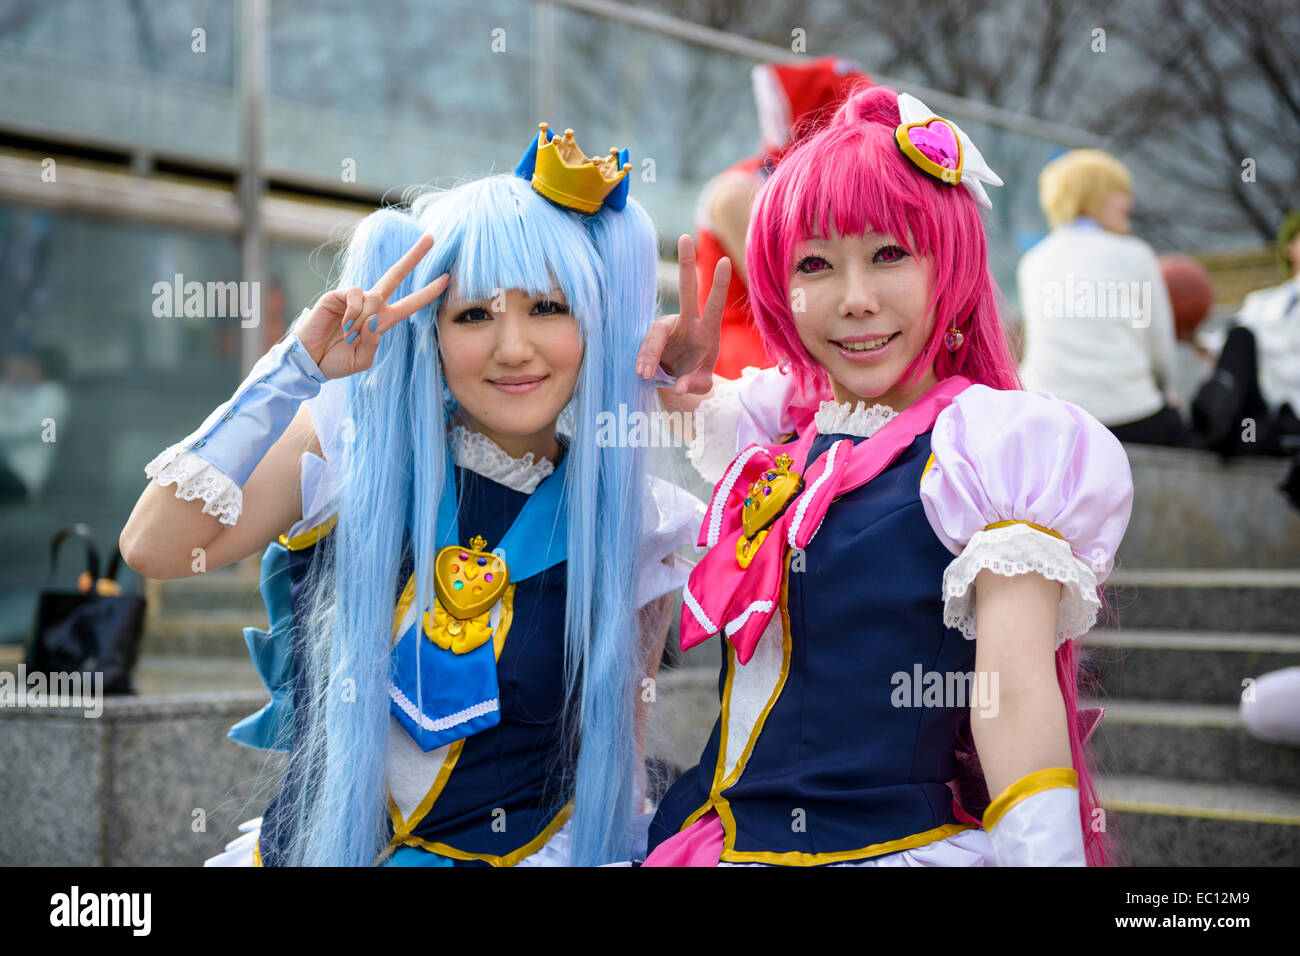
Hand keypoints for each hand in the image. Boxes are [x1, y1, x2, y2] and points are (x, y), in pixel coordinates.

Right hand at [294, 234, 448, 379]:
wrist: (310, 361)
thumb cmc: (336, 361)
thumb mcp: (361, 360)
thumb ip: (373, 344)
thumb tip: (374, 321)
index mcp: (382, 321)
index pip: (410, 303)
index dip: (428, 292)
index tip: (446, 279)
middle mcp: (372, 306)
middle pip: (395, 275)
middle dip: (413, 257)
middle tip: (431, 238)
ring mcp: (354, 299)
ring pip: (374, 298)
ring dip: (364, 321)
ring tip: (349, 335)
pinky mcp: (337, 295)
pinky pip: (355, 295)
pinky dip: (352, 312)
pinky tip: (343, 324)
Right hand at [635, 235, 729, 394]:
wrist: (675, 380)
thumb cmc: (695, 375)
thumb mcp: (701, 383)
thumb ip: (695, 385)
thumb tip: (680, 388)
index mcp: (708, 331)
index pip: (715, 305)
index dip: (718, 285)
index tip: (725, 261)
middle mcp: (688, 322)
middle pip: (687, 290)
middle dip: (686, 264)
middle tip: (685, 238)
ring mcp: (668, 327)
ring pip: (655, 335)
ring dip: (649, 353)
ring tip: (645, 374)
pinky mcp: (652, 336)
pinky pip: (646, 347)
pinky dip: (645, 360)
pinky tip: (644, 374)